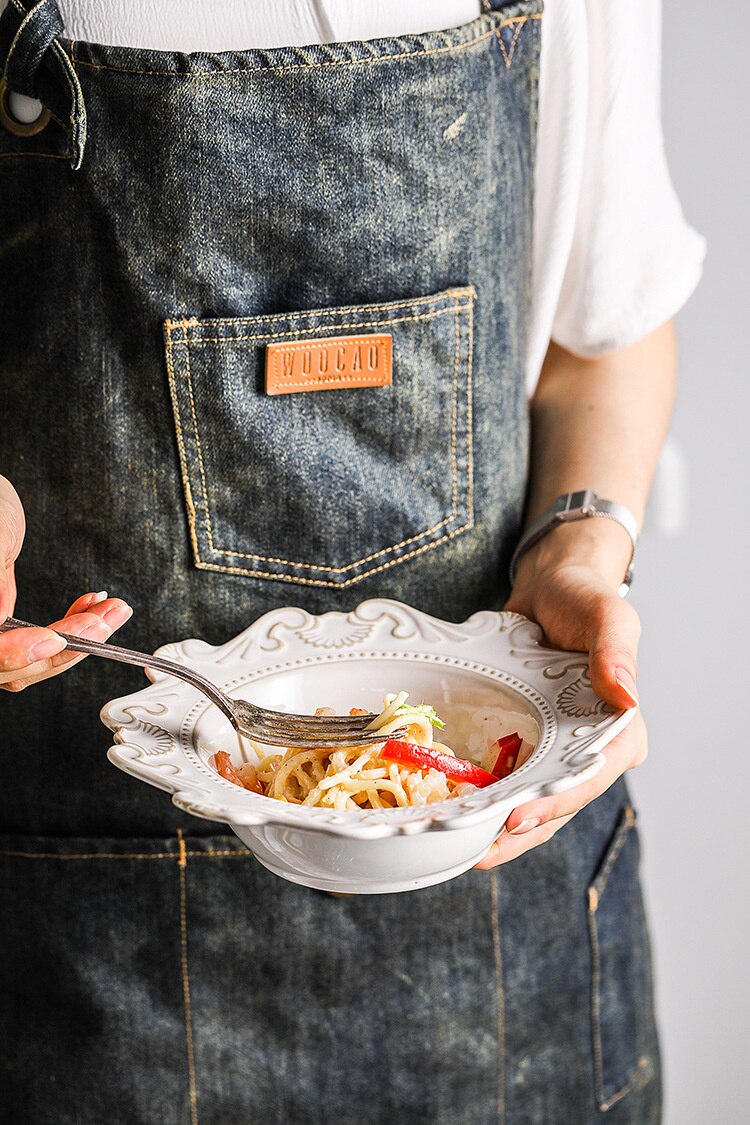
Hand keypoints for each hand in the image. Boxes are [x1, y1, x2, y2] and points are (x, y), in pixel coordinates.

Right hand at [0, 475, 132, 690]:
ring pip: (28, 661)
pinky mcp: (4, 632)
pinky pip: (36, 644)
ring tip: (113, 610)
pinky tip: (92, 607)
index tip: (53, 639)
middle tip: (105, 619)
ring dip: (76, 639)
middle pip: (8, 666)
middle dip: (64, 645)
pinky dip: (68, 629)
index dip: (15, 653)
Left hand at [475, 521, 645, 868]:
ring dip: (497, 829)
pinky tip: (453, 813)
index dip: (556, 802)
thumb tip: (625, 695)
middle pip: (557, 804)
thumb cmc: (583, 597)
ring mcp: (553, 750)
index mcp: (619, 730)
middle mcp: (587, 749)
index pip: (592, 776)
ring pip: (529, 802)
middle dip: (520, 833)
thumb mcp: (606, 614)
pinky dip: (482, 798)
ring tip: (460, 848)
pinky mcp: (523, 743)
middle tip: (478, 851)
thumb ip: (616, 649)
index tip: (519, 819)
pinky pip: (504, 779)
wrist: (551, 586)